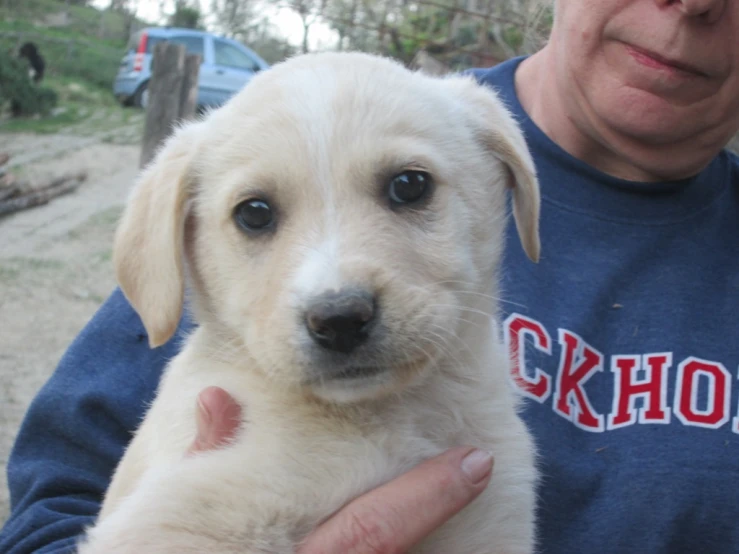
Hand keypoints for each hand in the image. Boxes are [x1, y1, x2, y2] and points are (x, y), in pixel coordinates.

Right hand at [189, 387, 493, 553]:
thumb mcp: (162, 528)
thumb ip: (201, 467)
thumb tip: (218, 401)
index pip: (374, 526)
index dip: (431, 494)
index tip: (479, 462)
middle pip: (393, 553)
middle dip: (442, 519)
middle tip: (486, 473)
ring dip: (427, 543)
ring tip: (470, 524)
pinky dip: (400, 546)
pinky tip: (415, 540)